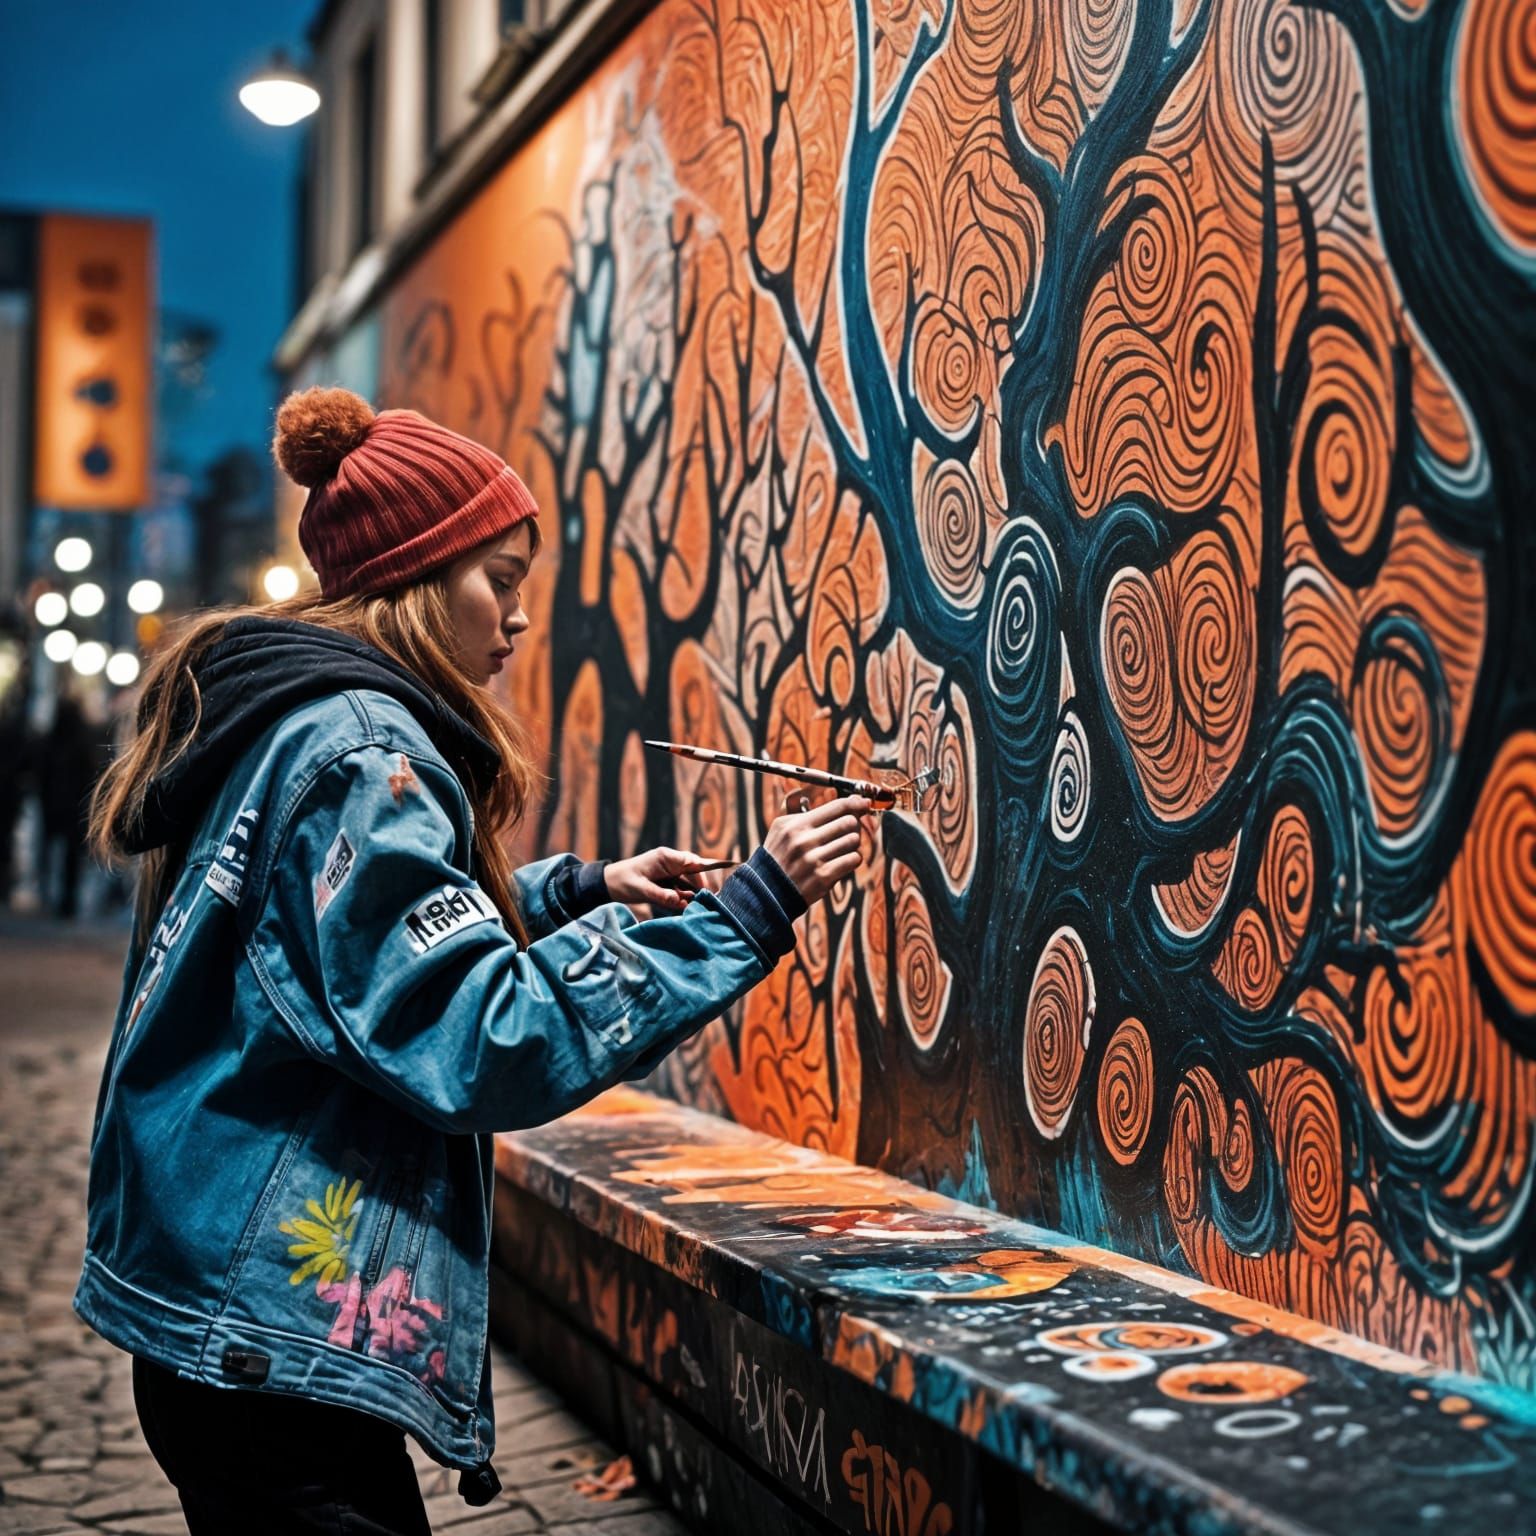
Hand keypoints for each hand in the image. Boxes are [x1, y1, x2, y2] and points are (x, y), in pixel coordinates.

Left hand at [604, 847, 719, 914]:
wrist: (607, 884)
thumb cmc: (622, 882)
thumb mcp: (640, 889)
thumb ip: (661, 895)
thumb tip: (681, 902)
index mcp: (665, 858)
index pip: (691, 861)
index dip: (703, 873)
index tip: (708, 889)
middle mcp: (669, 863)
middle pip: (694, 871)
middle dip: (699, 886)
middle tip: (703, 902)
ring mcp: (668, 872)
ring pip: (688, 881)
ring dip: (690, 894)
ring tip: (692, 906)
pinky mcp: (665, 881)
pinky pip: (679, 888)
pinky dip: (682, 897)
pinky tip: (681, 906)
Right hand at [761, 795, 872, 905]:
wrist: (769, 891)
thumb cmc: (778, 855)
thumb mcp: (779, 826)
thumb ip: (793, 804)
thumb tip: (809, 788)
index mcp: (795, 825)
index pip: (835, 807)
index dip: (855, 803)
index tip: (864, 803)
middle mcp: (804, 840)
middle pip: (849, 822)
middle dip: (854, 825)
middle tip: (850, 829)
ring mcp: (814, 860)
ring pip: (853, 840)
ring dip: (852, 843)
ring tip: (842, 847)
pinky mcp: (823, 878)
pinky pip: (853, 859)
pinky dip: (852, 859)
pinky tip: (842, 860)